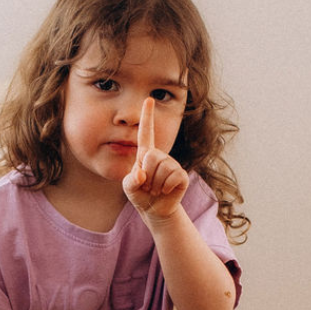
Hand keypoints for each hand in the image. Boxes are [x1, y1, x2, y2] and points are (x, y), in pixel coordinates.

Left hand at [122, 97, 188, 220]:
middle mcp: (160, 156)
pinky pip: (173, 177)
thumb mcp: (129, 187)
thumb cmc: (140, 195)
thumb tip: (142, 175)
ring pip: (162, 169)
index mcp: (146, 154)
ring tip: (156, 189)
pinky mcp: (181, 175)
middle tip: (148, 185)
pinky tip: (166, 191)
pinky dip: (166, 188)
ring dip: (156, 184)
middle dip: (147, 175)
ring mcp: (172, 165)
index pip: (146, 133)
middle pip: (151, 157)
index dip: (147, 117)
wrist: (154, 210)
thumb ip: (130, 181)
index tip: (148, 99)